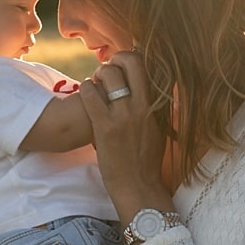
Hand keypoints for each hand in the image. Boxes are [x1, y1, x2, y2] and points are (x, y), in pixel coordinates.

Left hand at [81, 50, 171, 220]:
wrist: (138, 186)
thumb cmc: (147, 159)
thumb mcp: (159, 128)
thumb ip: (155, 107)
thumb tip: (152, 88)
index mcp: (157, 105)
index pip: (149, 66)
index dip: (134, 58)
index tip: (125, 66)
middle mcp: (143, 106)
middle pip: (131, 61)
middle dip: (117, 59)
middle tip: (109, 70)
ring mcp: (123, 115)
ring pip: (108, 74)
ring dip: (99, 75)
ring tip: (97, 85)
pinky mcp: (104, 126)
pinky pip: (90, 93)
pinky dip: (86, 89)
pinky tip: (87, 96)